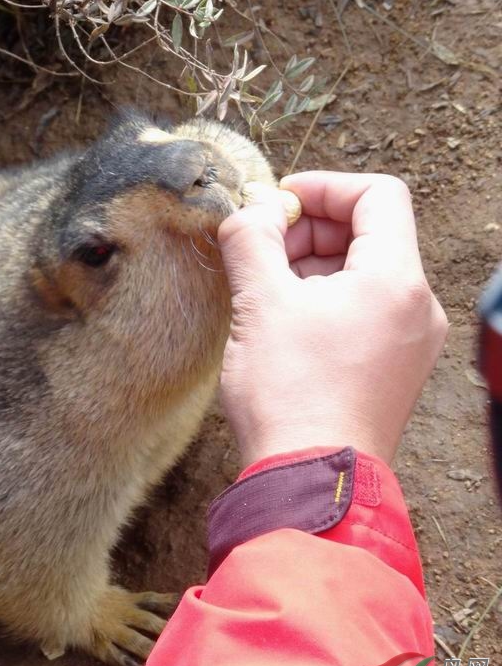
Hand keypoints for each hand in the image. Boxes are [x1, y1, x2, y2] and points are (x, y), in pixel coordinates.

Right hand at [217, 172, 447, 465]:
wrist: (309, 478)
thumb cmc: (289, 394)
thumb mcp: (258, 303)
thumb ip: (250, 239)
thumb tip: (249, 210)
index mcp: (395, 280)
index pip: (377, 196)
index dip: (322, 187)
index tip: (277, 203)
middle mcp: (416, 307)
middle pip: (369, 234)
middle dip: (309, 230)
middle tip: (259, 248)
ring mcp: (410, 342)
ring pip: (364, 274)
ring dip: (312, 265)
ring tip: (263, 288)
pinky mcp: (394, 369)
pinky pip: (364, 311)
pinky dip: (324, 299)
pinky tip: (281, 320)